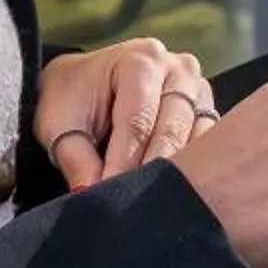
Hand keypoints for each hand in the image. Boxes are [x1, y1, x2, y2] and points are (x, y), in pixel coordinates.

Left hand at [35, 38, 216, 189]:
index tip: (110, 194)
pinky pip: (208, 145)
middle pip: (171, 130)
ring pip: (195, 140)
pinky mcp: (206, 110)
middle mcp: (177, 68)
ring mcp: (198, 88)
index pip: (137, 122)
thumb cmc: (73, 97)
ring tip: (148, 201)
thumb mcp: (60, 124)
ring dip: (172, 174)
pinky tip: (169, 189)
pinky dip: (190, 170)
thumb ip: (76, 159)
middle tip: (130, 206)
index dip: (123, 164)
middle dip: (148, 172)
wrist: (86, 81)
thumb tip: (90, 194)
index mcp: (140, 60)